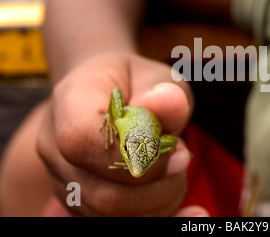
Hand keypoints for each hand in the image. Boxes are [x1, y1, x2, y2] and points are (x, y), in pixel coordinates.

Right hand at [37, 52, 195, 215]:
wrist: (105, 92)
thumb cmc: (132, 82)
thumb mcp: (155, 76)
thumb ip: (164, 91)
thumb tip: (170, 102)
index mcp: (68, 103)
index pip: (83, 141)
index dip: (135, 153)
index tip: (174, 146)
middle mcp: (54, 148)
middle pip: (101, 193)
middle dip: (157, 186)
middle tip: (183, 160)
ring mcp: (63, 180)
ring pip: (109, 215)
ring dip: (158, 202)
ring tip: (177, 173)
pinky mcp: (79, 200)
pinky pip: (114, 222)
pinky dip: (155, 214)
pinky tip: (186, 209)